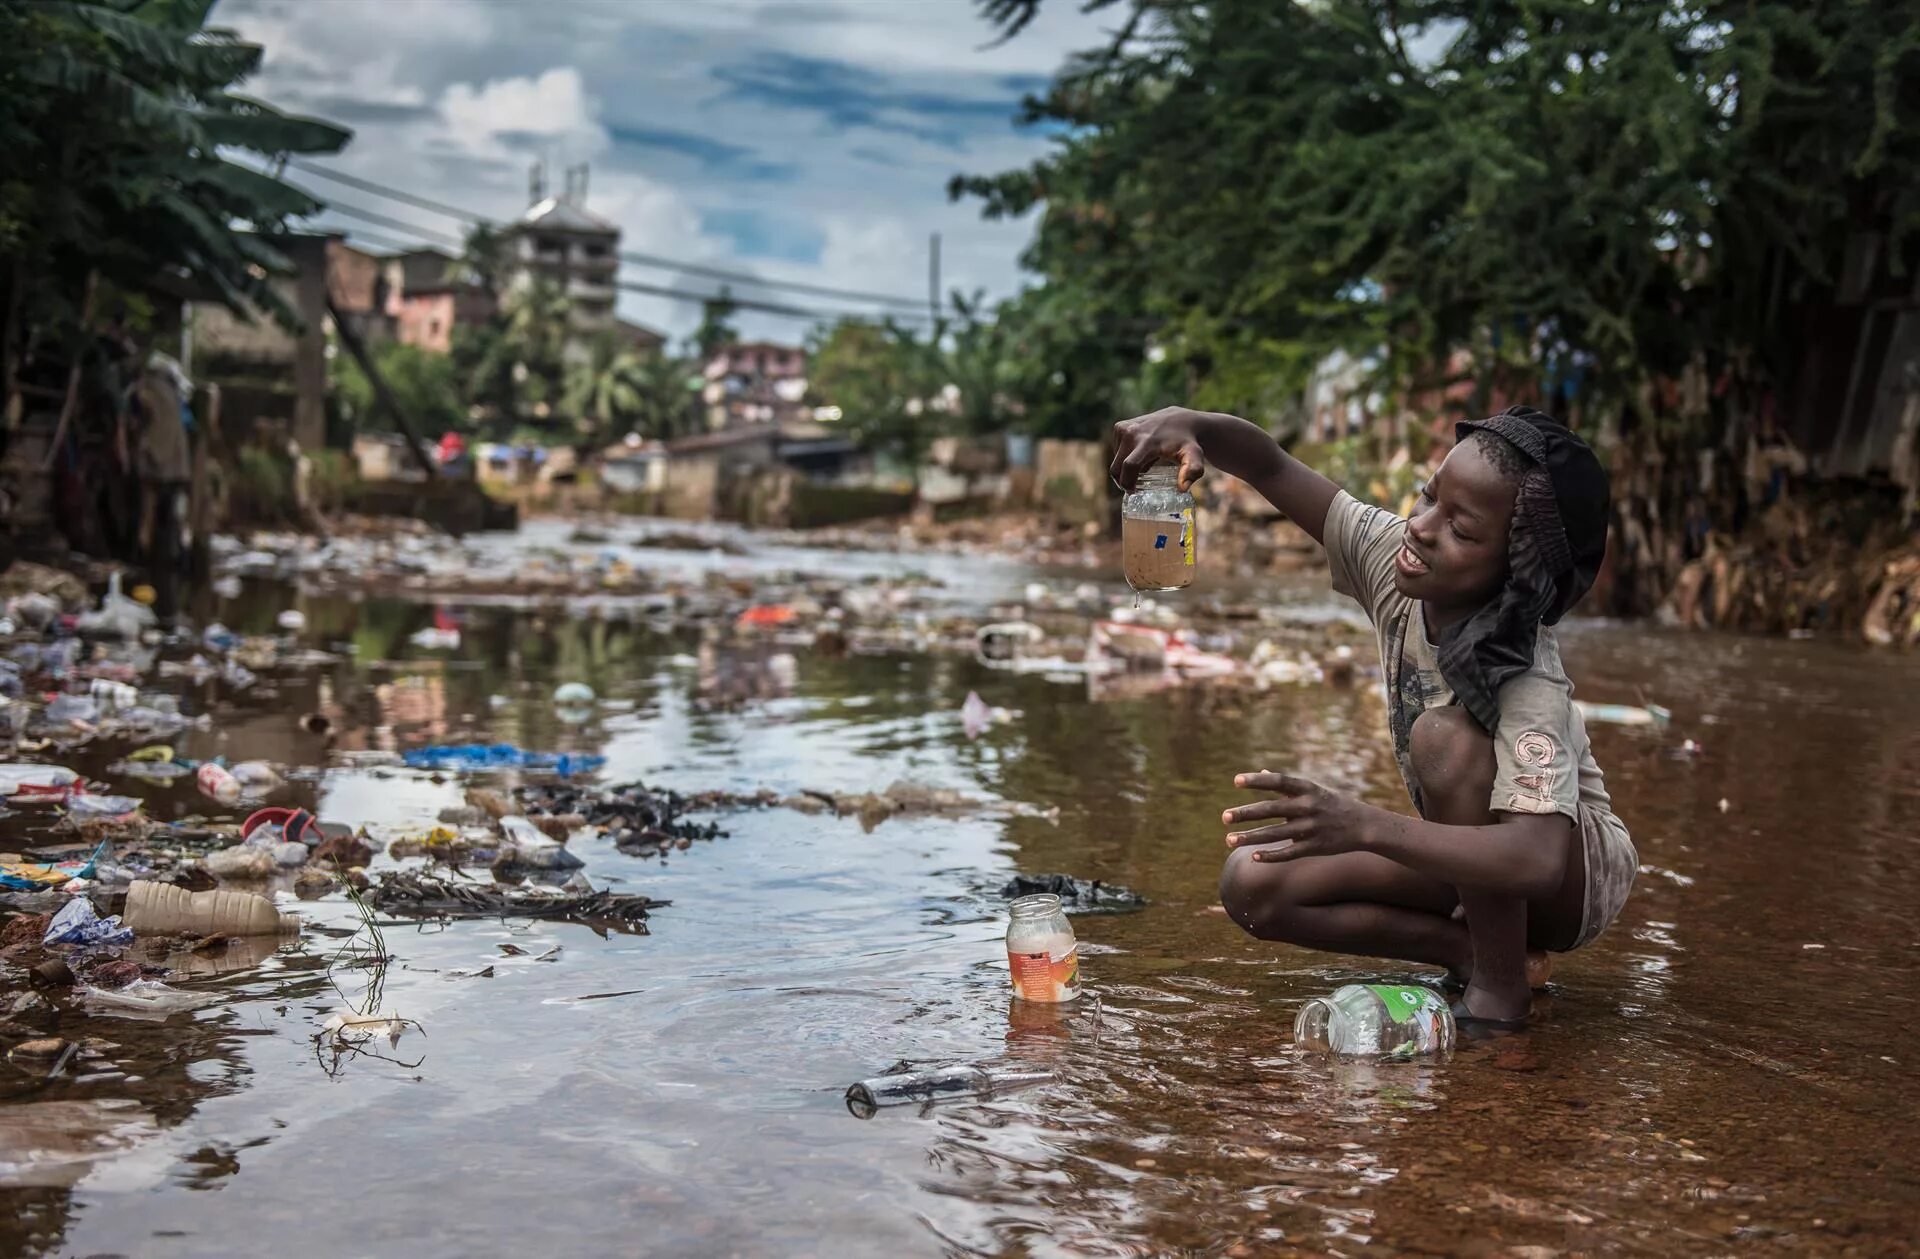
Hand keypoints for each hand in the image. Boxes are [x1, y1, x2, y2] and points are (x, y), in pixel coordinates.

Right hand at [1111, 406, 1209, 490]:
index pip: (1129, 466)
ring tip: (1143, 467)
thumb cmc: (1188, 442)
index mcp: (1147, 441)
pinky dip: (1124, 457)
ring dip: (1124, 468)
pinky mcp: (1120, 426)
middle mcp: (1132, 433)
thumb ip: (1192, 471)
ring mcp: (1124, 428)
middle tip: (1134, 487)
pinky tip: (1139, 456)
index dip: (1127, 483)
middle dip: (1123, 480)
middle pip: (1117, 467)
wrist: (1182, 420)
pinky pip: (1116, 451)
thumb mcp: (1194, 456)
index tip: (1133, 492)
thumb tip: (1182, 488)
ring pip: (1116, 460)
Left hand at [1222, 771, 1373, 862]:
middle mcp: (1309, 806)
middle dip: (1246, 813)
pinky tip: (1253, 856)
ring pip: (1276, 834)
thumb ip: (1285, 785)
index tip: (1236, 781)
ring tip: (1229, 840)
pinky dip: (1272, 855)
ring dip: (1251, 837)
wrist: (1364, 825)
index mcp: (1307, 789)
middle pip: (1272, 809)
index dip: (1257, 781)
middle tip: (1224, 817)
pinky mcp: (1316, 847)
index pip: (1278, 781)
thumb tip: (1260, 772)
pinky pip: (1289, 852)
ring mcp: (1312, 827)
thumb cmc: (1332, 804)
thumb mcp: (1312, 789)